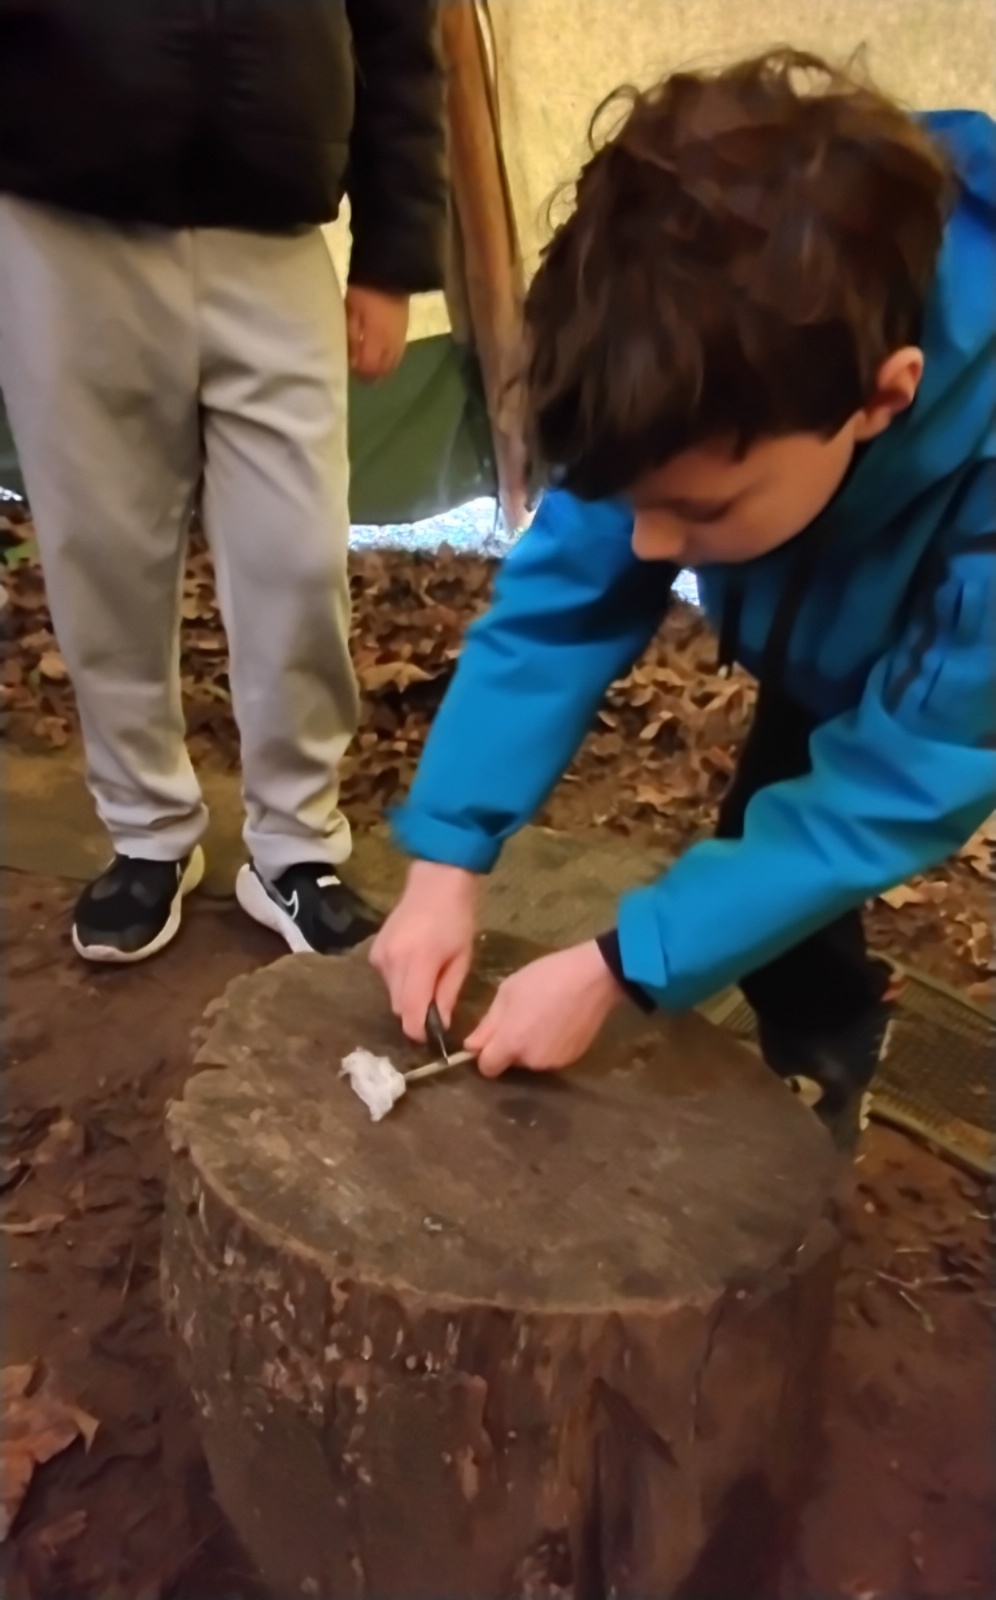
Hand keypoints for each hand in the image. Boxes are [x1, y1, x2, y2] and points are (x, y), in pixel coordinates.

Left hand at [345, 286, 409, 380]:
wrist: (390, 271)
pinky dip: (389, 359)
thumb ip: (352, 338)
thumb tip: (351, 360)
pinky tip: (380, 354)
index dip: (360, 373)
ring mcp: (401, 338)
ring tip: (369, 365)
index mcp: (377, 340)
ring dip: (381, 369)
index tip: (349, 370)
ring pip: (393, 364)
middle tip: (359, 372)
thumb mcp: (351, 312)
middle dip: (371, 375)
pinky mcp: (405, 331)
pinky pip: (398, 354)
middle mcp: (392, 344)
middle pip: (384, 370)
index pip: (370, 368)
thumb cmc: (364, 291)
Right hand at [370, 860, 479, 1041]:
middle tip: (436, 1008)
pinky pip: (386, 979)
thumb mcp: (461, 960)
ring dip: (408, 997)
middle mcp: (392, 962)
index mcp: (418, 963)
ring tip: (428, 979)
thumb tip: (440, 1025)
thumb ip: (447, 994)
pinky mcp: (374, 952)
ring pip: (391, 995)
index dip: (418, 1031)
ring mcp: (379, 956)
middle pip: (398, 1007)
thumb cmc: (457, 920)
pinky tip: (415, 965)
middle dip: (415, 1014)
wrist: (435, 883)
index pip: (410, 1012)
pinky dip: (400, 981)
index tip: (431, 1036)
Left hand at [465, 941, 624, 1077]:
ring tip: (542, 1017)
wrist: (593, 977)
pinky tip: (558, 1023)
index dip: (485, 1054)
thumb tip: (471, 1046)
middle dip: (509, 1046)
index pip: (487, 1068)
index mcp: (511, 1043)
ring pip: (531, 1060)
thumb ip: (488, 1024)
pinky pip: (550, 1056)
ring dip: (530, 1046)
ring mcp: (554, 1062)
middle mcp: (531, 1061)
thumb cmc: (545, 978)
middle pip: (509, 1063)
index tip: (491, 1036)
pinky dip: (549, 1045)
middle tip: (521, 1017)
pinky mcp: (573, 1059)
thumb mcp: (508, 992)